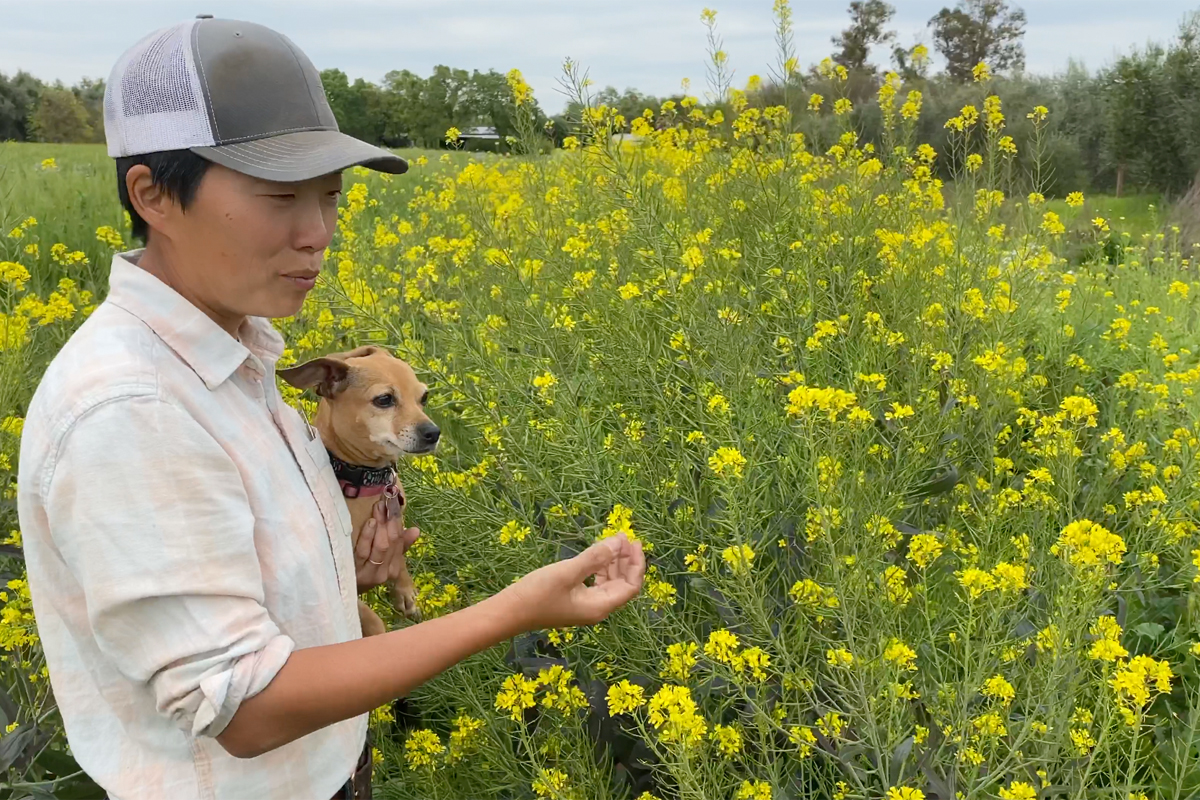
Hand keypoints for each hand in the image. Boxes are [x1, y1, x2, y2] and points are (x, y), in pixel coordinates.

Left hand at [355, 500, 418, 593]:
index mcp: (394, 568)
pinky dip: (368, 535)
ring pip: (381, 546)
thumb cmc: (361, 571)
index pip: (400, 542)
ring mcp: (370, 573)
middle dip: (390, 520)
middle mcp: (385, 572)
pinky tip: (370, 523)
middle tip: (385, 502)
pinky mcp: (355, 572)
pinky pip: (363, 551)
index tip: (393, 504)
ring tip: (379, 509)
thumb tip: (416, 530)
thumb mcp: (381, 559)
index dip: (397, 522)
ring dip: (381, 526)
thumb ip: (399, 545)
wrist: (339, 590)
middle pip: (392, 543)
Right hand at [499, 533, 645, 630]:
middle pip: (622, 584)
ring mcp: (586, 606)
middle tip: (623, 537)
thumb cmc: (537, 593)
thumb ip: (595, 558)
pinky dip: (600, 568)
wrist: (509, 611)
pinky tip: (597, 555)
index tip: (633, 542)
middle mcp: (597, 608)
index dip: (636, 564)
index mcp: (600, 606)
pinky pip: (596, 583)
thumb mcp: (567, 572)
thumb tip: (619, 542)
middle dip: (626, 560)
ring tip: (613, 541)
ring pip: (609, 582)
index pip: (631, 586)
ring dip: (614, 563)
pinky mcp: (575, 601)